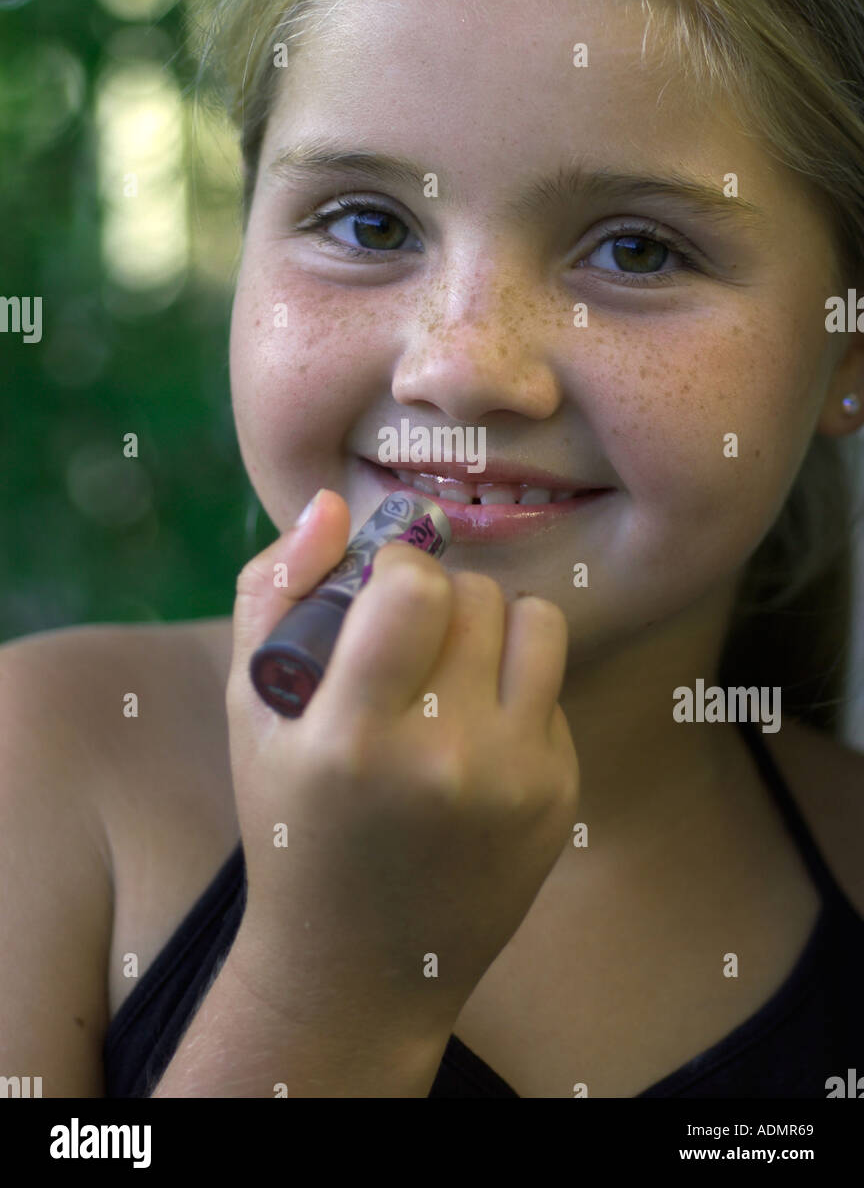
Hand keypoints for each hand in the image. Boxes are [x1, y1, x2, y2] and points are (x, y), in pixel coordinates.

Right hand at [225, 489, 579, 1032]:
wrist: (359, 964)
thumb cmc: (291, 821)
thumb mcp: (252, 710)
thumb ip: (275, 591)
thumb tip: (334, 502)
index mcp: (354, 737)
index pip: (415, 586)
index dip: (395, 570)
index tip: (377, 594)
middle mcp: (447, 761)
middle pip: (478, 595)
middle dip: (440, 598)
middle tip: (410, 640)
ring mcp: (516, 784)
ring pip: (537, 623)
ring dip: (493, 627)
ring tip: (452, 667)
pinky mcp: (560, 798)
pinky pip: (553, 688)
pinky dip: (516, 692)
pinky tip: (474, 736)